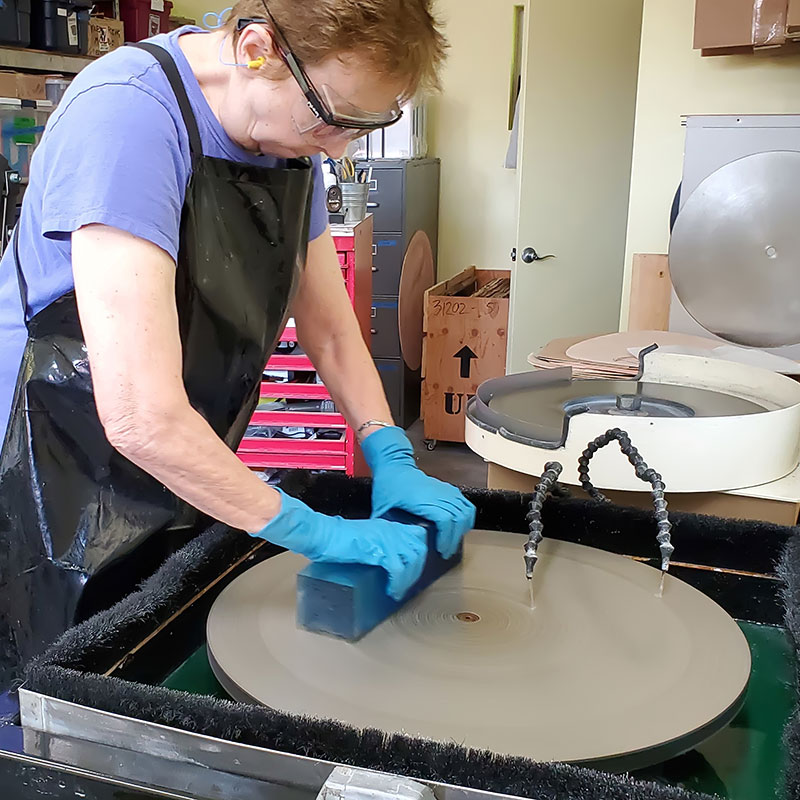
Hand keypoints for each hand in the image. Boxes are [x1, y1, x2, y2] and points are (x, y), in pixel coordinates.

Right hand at [253, 489, 427, 599]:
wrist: (322, 535)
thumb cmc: (333, 539)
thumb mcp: (362, 540)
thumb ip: (375, 547)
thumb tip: (382, 563)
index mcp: (387, 526)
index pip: (416, 535)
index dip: (419, 552)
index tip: (415, 568)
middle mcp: (390, 530)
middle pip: (419, 547)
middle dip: (417, 569)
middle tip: (408, 584)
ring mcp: (386, 539)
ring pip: (413, 559)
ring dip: (409, 578)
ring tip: (400, 590)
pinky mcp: (378, 550)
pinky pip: (398, 569)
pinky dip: (398, 583)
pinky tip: (392, 591)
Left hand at [361, 426, 475, 558]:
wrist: (394, 466)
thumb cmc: (389, 485)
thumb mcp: (382, 508)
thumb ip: (386, 527)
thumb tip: (388, 544)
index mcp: (421, 499)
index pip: (444, 519)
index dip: (446, 537)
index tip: (441, 550)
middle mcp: (436, 494)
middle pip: (458, 517)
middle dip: (454, 538)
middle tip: (446, 551)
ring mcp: (444, 490)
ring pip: (465, 510)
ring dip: (462, 528)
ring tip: (453, 541)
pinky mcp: (447, 489)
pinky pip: (465, 503)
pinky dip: (467, 516)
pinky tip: (460, 526)